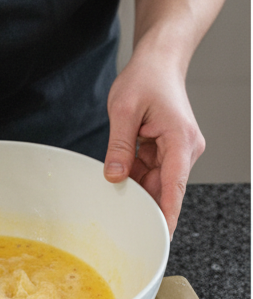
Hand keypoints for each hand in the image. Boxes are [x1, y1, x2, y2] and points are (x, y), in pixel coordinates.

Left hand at [103, 50, 204, 237]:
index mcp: (180, 140)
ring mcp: (177, 151)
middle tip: (122, 224)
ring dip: (135, 189)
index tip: (162, 238)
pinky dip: (134, 178)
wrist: (159, 61)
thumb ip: (119, 147)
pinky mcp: (167, 151)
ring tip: (115, 190)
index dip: (167, 215)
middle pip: (164, 189)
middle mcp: (185, 149)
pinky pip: (149, 173)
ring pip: (155, 183)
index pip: (174, 186)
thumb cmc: (146, 78)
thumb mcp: (123, 111)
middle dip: (144, 206)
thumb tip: (114, 178)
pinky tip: (119, 177)